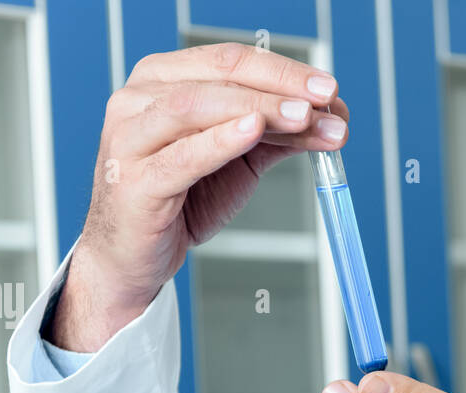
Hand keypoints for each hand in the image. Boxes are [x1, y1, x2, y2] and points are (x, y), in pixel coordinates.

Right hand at [48, 42, 348, 350]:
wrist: (133, 259)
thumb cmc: (181, 202)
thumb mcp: (240, 160)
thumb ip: (280, 135)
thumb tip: (335, 116)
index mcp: (164, 80)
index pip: (230, 60)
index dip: (284, 70)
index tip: (330, 89)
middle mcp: (140, 98)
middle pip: (219, 77)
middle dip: (280, 88)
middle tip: (326, 101)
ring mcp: (130, 137)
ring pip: (198, 107)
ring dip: (258, 109)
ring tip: (302, 118)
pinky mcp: (133, 180)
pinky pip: (182, 155)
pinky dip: (220, 140)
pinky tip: (253, 131)